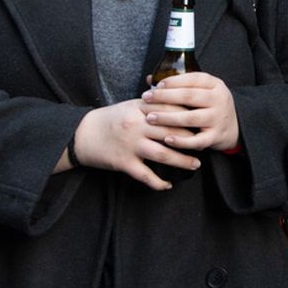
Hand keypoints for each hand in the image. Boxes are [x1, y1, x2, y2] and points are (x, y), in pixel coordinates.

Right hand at [69, 99, 200, 190]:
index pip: (171, 110)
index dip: (189, 117)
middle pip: (171, 132)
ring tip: (196, 165)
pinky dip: (158, 182)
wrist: (81, 134)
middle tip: (206, 145)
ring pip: (163, 154)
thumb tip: (179, 101)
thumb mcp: (131, 105)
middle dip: (191, 140)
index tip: (204, 121)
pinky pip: (145, 175)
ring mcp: (130, 145)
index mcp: (140, 108)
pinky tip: (168, 185)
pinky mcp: (123, 162)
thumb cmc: (111, 119)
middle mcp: (137, 126)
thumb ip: (153, 104)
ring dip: (182, 161)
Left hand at [143, 72, 241, 151]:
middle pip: (189, 96)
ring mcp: (218, 118)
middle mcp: (219, 100)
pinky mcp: (215, 137)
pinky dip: (181, 141)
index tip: (155, 85)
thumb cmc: (210, 106)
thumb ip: (179, 85)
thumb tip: (149, 79)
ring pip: (190, 118)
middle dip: (164, 97)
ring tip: (150, 117)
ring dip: (167, 118)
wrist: (234, 127)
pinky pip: (196, 140)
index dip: (172, 81)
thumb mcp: (202, 90)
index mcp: (216, 85)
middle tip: (146, 99)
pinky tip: (166, 139)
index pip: (193, 79)